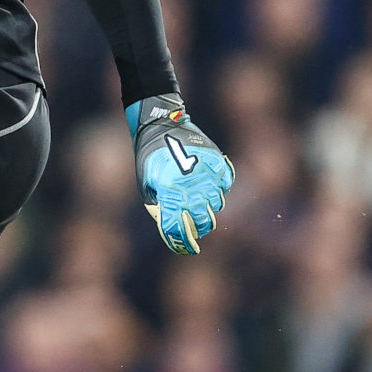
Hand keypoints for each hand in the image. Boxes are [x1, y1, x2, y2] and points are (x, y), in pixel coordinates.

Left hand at [127, 93, 233, 254]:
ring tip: (199, 198)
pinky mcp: (218, 162)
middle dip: (200, 227)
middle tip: (196, 225)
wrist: (160, 123)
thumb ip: (160, 206)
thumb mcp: (146, 183)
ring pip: (217, 203)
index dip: (184, 242)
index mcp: (169, 191)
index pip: (179, 226)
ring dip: (209, 205)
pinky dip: (218, 187)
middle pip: (204, 219)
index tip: (189, 248)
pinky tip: (207, 182)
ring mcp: (207, 173)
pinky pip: (225, 184)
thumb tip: (174, 226)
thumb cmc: (148, 156)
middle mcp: (191, 185)